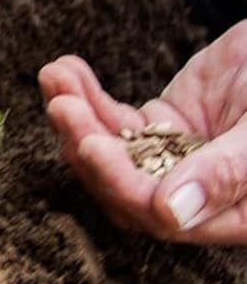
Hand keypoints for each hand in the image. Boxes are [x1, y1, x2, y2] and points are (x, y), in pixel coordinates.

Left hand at [39, 22, 246, 243]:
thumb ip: (227, 172)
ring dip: (77, 115)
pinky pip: (115, 118)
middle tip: (61, 103)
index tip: (92, 143)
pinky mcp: (166, 124)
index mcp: (235, 212)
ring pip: (112, 150)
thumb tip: (172, 215)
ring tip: (55, 76)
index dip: (121, 183)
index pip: (161, 214)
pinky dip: (87, 95)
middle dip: (86, 144)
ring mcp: (178, 158)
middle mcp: (200, 194)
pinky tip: (65, 68)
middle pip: (123, 185)